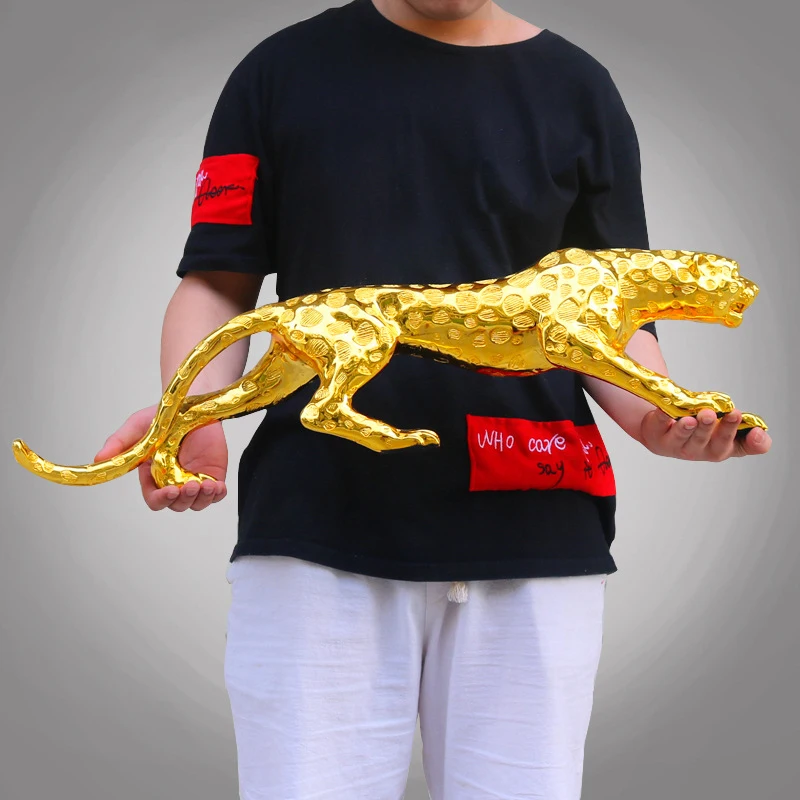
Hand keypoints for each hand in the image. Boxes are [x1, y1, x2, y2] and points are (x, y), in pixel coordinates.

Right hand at [94, 404, 228, 510]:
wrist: (191, 404)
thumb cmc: (162, 417)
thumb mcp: (137, 427)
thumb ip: (119, 444)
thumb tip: (98, 459)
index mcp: (153, 476)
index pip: (154, 499)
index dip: (161, 499)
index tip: (169, 491)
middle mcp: (173, 481)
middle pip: (176, 505)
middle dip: (183, 499)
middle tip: (190, 487)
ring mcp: (194, 479)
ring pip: (196, 503)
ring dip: (202, 499)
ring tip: (207, 486)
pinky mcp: (213, 475)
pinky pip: (216, 494)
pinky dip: (218, 495)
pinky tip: (218, 488)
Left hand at [640, 407, 771, 460]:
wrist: (663, 430)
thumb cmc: (700, 431)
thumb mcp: (726, 433)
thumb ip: (748, 435)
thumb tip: (761, 432)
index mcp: (718, 449)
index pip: (735, 447)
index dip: (749, 443)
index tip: (756, 431)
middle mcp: (697, 450)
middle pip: (707, 442)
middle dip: (714, 429)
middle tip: (717, 415)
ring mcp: (674, 444)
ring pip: (682, 437)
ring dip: (688, 428)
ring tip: (694, 418)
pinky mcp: (655, 434)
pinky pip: (658, 424)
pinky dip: (661, 416)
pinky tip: (664, 410)